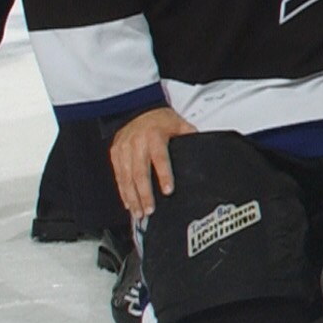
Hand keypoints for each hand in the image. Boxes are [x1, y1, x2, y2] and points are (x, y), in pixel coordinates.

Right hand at [110, 105, 196, 219]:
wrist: (137, 110)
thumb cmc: (160, 119)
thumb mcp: (179, 124)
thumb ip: (190, 136)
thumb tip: (206, 150)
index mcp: (155, 136)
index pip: (160, 158)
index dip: (164, 175)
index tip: (168, 191)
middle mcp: (137, 143)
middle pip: (140, 173)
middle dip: (144, 194)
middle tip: (150, 210)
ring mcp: (124, 149)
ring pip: (127, 177)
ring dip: (132, 197)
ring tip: (139, 212)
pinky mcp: (115, 154)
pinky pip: (118, 176)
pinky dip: (123, 191)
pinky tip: (128, 203)